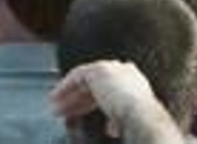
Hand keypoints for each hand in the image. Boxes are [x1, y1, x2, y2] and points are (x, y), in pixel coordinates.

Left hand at [53, 60, 181, 139]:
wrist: (140, 114)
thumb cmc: (140, 123)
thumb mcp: (128, 121)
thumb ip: (116, 120)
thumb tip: (112, 128)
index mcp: (134, 82)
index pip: (109, 91)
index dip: (93, 102)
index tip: (83, 113)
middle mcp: (124, 71)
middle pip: (94, 86)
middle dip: (78, 101)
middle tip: (65, 112)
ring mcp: (110, 69)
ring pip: (84, 82)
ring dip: (69, 96)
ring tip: (56, 109)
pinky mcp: (97, 70)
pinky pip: (77, 76)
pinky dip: (65, 87)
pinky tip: (56, 98)